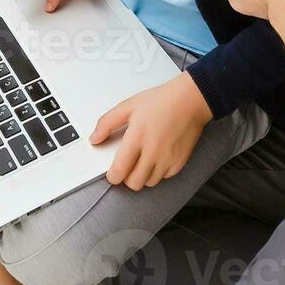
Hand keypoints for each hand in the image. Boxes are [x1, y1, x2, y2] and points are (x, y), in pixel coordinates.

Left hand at [90, 75, 213, 189]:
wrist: (190, 100)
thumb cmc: (161, 101)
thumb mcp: (128, 106)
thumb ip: (107, 123)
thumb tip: (95, 139)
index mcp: (137, 137)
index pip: (120, 170)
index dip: (112, 176)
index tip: (111, 173)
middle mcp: (153, 151)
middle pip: (134, 183)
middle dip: (126, 178)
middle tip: (126, 166)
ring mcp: (168, 159)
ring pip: (149, 183)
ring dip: (142, 176)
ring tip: (142, 160)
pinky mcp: (180, 162)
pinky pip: (164, 178)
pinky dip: (157, 172)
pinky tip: (156, 158)